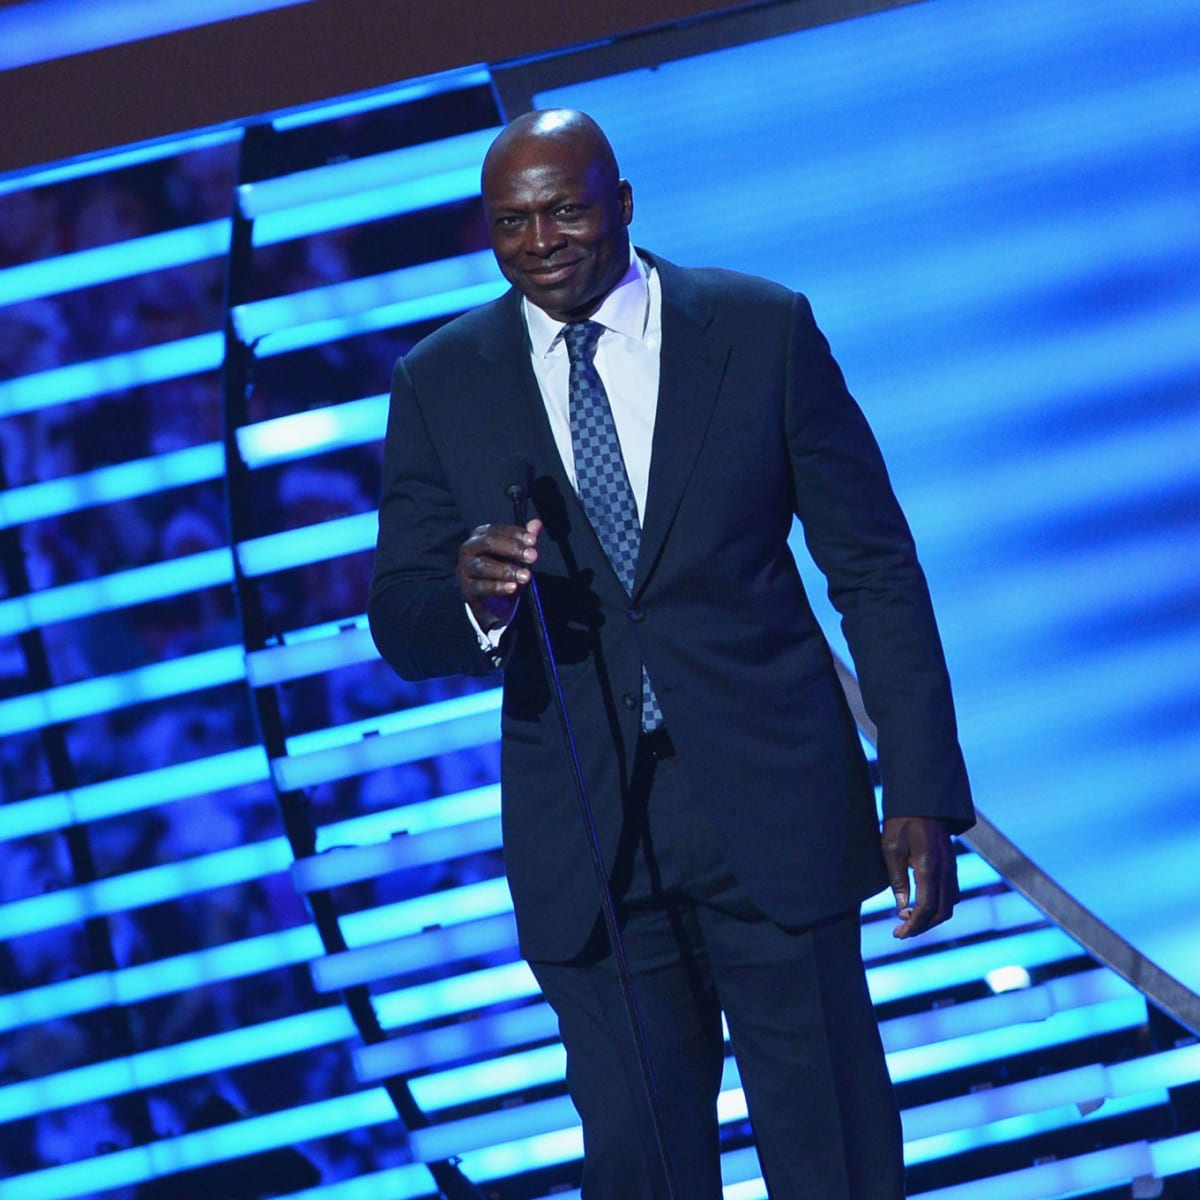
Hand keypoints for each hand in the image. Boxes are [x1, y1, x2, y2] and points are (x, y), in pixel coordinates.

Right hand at [457, 519, 541, 631]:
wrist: (485, 596)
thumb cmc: (499, 567)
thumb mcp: (512, 553)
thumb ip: (523, 539)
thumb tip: (537, 524)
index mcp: (480, 536)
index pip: (497, 530)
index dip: (515, 534)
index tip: (533, 540)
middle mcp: (469, 549)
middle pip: (488, 543)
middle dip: (512, 549)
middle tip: (532, 556)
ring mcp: (465, 569)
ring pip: (483, 567)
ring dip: (506, 570)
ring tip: (525, 576)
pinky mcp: (467, 589)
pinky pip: (481, 587)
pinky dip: (497, 587)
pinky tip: (513, 587)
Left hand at [881, 816, 958, 939]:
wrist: (921, 801)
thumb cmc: (901, 822)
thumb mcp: (891, 849)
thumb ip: (898, 880)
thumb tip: (902, 908)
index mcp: (929, 868)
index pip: (927, 908)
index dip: (914, 925)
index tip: (898, 934)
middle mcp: (945, 871)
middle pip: (941, 912)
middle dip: (922, 926)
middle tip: (902, 931)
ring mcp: (951, 868)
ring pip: (949, 905)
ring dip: (932, 918)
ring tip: (908, 919)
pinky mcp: (951, 865)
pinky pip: (951, 893)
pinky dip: (939, 906)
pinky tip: (920, 904)